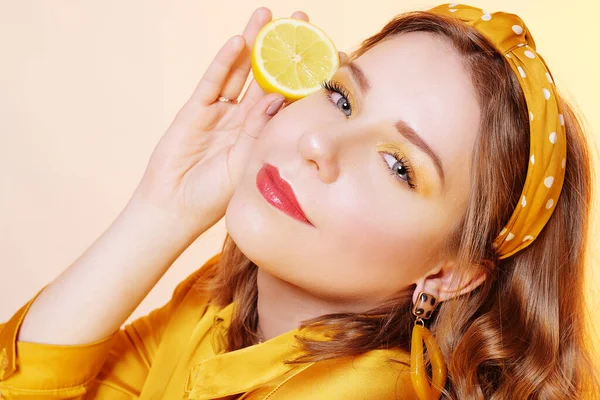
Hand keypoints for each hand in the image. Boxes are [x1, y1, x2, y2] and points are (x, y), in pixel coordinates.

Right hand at [130, 8, 291, 232]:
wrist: (175, 208)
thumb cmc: (215, 196)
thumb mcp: (247, 162)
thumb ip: (261, 130)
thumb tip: (280, 97)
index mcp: (263, 134)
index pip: (289, 98)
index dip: (305, 76)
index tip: (327, 52)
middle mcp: (245, 119)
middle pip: (267, 76)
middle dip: (282, 48)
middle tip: (299, 20)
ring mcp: (221, 112)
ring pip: (240, 72)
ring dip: (253, 43)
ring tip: (265, 15)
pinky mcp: (196, 109)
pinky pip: (213, 81)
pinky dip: (224, 62)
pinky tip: (237, 42)